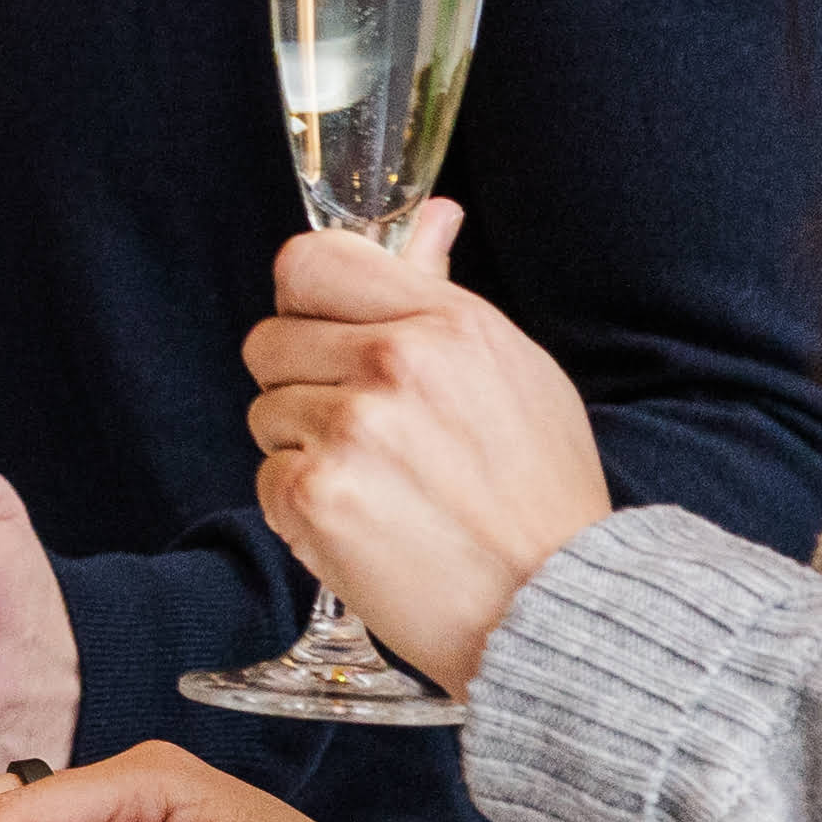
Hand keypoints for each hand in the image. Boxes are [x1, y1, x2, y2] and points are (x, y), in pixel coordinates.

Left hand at [241, 198, 608, 696]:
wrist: (557, 607)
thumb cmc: (540, 492)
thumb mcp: (512, 369)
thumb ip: (443, 291)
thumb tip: (431, 214)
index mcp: (444, 323)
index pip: (307, 263)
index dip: (306, 302)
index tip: (328, 335)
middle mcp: (392, 365)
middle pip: (268, 340)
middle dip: (303, 383)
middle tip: (370, 433)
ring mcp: (350, 430)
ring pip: (265, 412)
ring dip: (304, 448)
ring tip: (382, 485)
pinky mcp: (315, 496)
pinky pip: (266, 477)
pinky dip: (302, 507)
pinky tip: (365, 525)